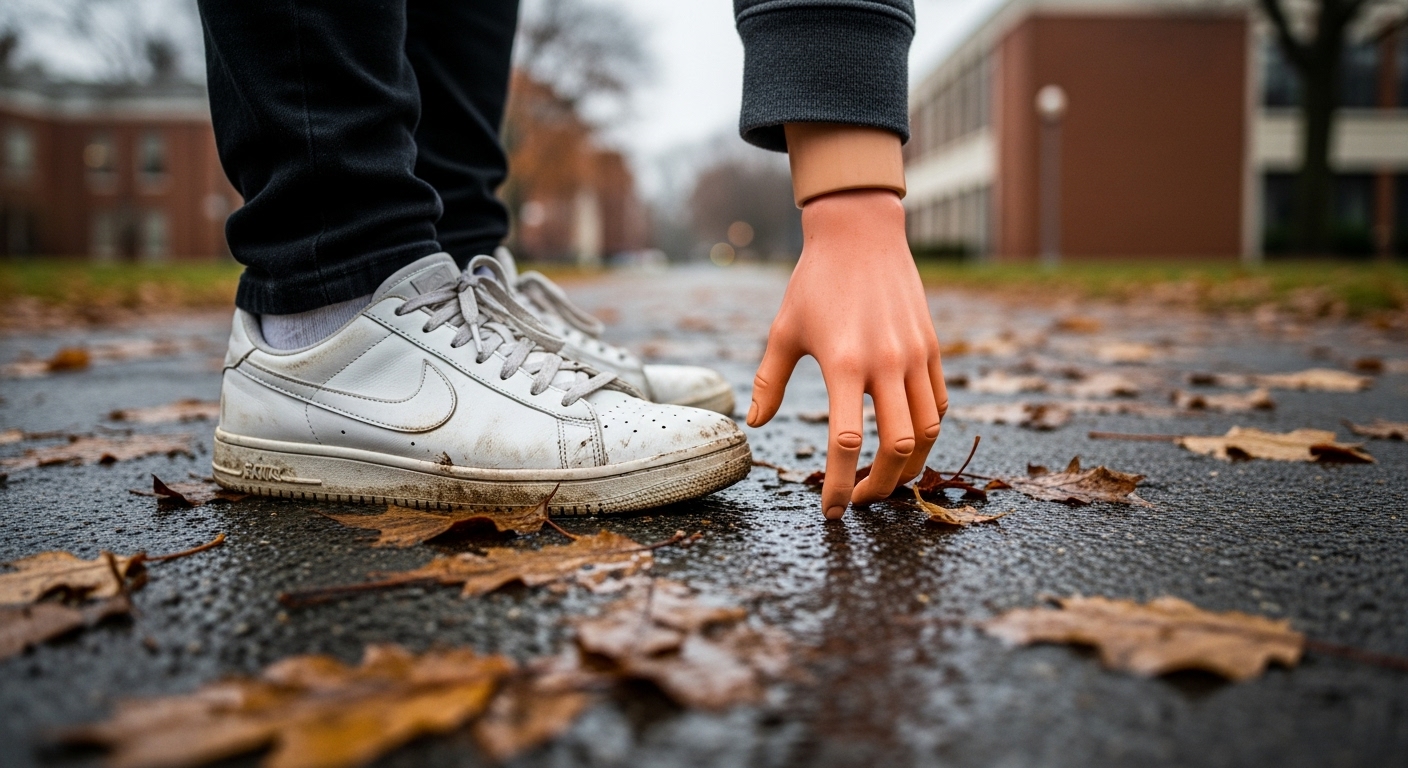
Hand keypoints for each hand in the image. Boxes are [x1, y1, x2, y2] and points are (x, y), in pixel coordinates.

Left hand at [747, 189, 947, 518]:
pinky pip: (938, 404)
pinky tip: (907, 442)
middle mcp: (885, 363)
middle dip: (879, 486)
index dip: (838, 484)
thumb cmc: (814, 282)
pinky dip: (928, 432)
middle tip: (859, 500)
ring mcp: (914, 356)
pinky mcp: (932, 348)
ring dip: (910, 467)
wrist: (860, 233)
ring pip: (927, 432)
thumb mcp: (783, 330)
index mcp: (844, 363)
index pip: (844, 442)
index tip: (830, 509)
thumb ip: (768, 382)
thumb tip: (755, 424)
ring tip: (887, 480)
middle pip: (896, 447)